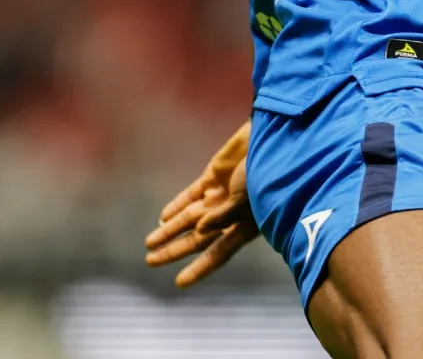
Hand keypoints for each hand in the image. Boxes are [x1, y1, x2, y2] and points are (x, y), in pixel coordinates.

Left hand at [145, 121, 258, 286]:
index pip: (217, 254)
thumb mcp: (248, 198)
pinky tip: (164, 216)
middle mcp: (228, 215)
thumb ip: (224, 216)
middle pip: (196, 239)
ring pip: (188, 218)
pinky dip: (176, 205)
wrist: (272, 139)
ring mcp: (220, 195)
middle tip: (151, 261)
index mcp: (242, 226)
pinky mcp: (213, 177)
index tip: (179, 283)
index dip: (199, 269)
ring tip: (150, 242)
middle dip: (174, 250)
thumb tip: (199, 231)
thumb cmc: (266, 173)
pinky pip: (191, 195)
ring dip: (169, 230)